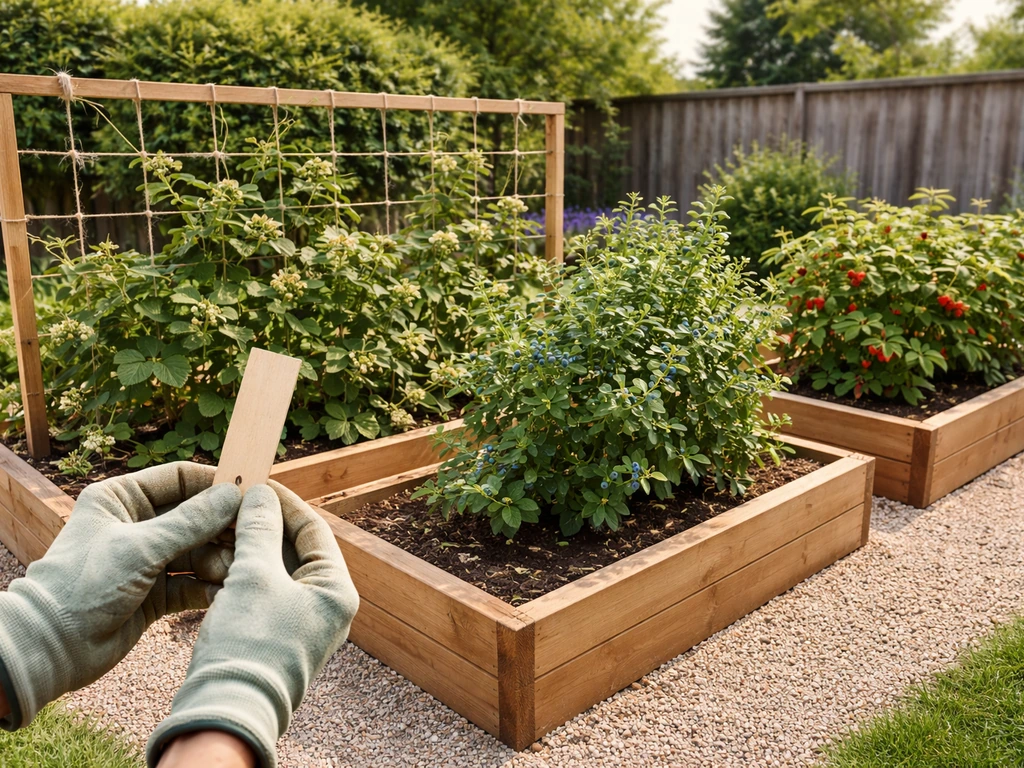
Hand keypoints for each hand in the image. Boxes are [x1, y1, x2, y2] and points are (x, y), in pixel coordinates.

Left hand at [0, 463, 240, 729]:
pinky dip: (210, 586)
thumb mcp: (140, 547)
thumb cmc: (83, 586)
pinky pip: (193, 582)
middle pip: (195, 516)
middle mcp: (137, 525)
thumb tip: (233, 496)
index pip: (179, 478)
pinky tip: (226, 592)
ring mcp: (148, 560)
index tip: (249, 493)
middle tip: (251, 537)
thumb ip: (190, 522)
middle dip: (223, 528)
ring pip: (199, 550)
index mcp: (122, 499)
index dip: (214, 484)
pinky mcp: (156, 593)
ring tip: (233, 571)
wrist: (51, 648)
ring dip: (218, 560)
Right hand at [147, 481, 358, 767]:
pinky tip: (214, 564)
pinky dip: (240, 576)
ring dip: (247, 550)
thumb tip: (260, 494)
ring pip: (274, 571)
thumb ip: (259, 529)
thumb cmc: (248, 644)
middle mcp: (326, 608)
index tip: (257, 483)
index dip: (284, 503)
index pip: (314, 530)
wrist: (224, 712)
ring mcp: (301, 625)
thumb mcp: (254, 576)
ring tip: (218, 530)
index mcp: (337, 591)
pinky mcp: (274, 639)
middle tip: (232, 504)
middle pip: (295, 550)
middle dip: (262, 526)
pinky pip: (261, 594)